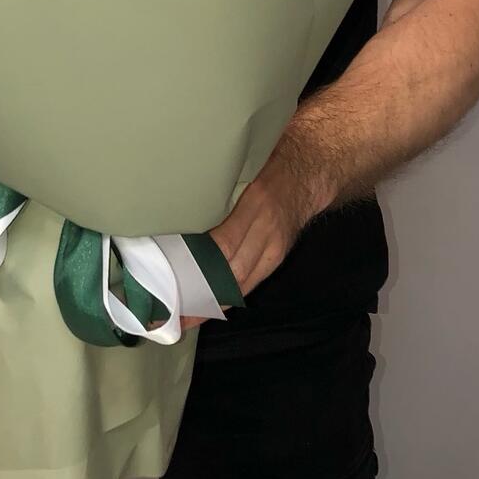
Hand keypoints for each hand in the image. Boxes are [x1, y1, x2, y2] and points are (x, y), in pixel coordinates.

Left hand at [181, 130, 335, 329]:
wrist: (309, 170)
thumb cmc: (267, 163)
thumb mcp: (241, 167)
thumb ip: (215, 187)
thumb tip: (178, 205)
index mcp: (256, 201)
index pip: (224, 244)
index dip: (199, 266)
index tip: (173, 279)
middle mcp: (266, 228)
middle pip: (231, 270)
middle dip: (200, 292)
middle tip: (169, 305)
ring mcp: (274, 245)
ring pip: (241, 282)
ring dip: (212, 302)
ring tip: (185, 315)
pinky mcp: (278, 256)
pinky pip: (252, 283)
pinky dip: (229, 296)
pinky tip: (209, 307)